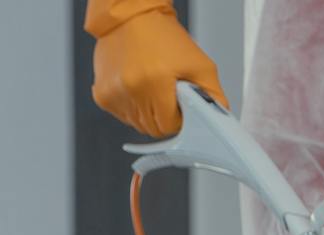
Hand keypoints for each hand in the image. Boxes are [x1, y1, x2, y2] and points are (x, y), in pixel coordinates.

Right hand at [88, 5, 226, 137]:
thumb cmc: (165, 37)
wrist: (131, 17)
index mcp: (154, 83)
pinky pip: (124, 116)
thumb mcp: (200, 65)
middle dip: (165, 116)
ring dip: (149, 113)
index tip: (181, 103)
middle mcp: (130, 90)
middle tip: (168, 93)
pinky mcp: (102, 95)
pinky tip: (138, 86)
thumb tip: (221, 119)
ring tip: (152, 86)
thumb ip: (214, 96)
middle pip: (154, 129)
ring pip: (138, 125)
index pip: (170, 126)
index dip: (180, 117)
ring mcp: (113, 94)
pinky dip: (133, 107)